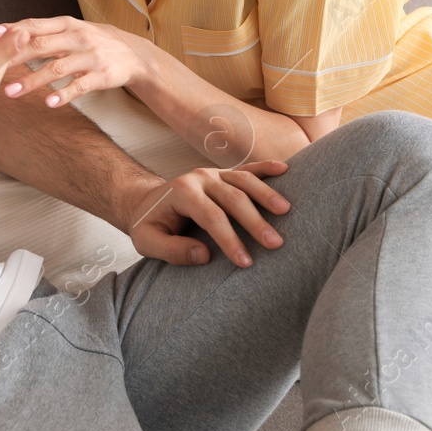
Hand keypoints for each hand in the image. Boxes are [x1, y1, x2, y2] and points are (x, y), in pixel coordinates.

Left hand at [0, 15, 152, 106]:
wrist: (133, 54)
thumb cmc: (92, 41)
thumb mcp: (71, 30)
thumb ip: (42, 32)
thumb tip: (6, 32)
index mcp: (67, 24)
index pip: (36, 25)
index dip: (14, 30)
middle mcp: (77, 37)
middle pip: (41, 45)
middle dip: (15, 57)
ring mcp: (90, 57)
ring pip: (56, 68)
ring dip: (31, 81)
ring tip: (10, 91)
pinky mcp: (101, 76)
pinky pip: (79, 86)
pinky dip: (63, 95)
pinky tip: (48, 103)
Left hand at [124, 161, 291, 267]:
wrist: (145, 202)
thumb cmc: (148, 225)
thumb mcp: (147, 242)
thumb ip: (172, 250)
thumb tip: (205, 256)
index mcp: (182, 192)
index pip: (211, 217)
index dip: (229, 239)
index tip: (246, 262)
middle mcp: (199, 178)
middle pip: (233, 198)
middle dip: (255, 222)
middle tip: (276, 243)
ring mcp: (213, 173)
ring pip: (244, 181)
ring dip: (267, 195)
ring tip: (286, 212)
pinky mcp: (222, 174)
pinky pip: (247, 168)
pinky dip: (265, 168)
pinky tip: (285, 168)